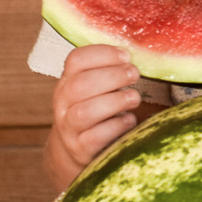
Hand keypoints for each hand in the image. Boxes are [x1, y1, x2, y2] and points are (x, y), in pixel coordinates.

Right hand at [46, 43, 154, 188]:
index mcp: (68, 81)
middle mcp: (63, 103)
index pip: (76, 60)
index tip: (126, 55)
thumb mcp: (97, 88)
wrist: (77, 149)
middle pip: (80, 85)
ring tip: (134, 97)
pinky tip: (129, 120)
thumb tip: (138, 51)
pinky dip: (115, 126)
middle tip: (134, 74)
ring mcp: (69, 128)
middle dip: (112, 76)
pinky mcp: (80, 149)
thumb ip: (110, 71)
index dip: (102, 54)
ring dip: (114, 101)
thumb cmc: (96, 110)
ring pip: (84, 112)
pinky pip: (94, 137)